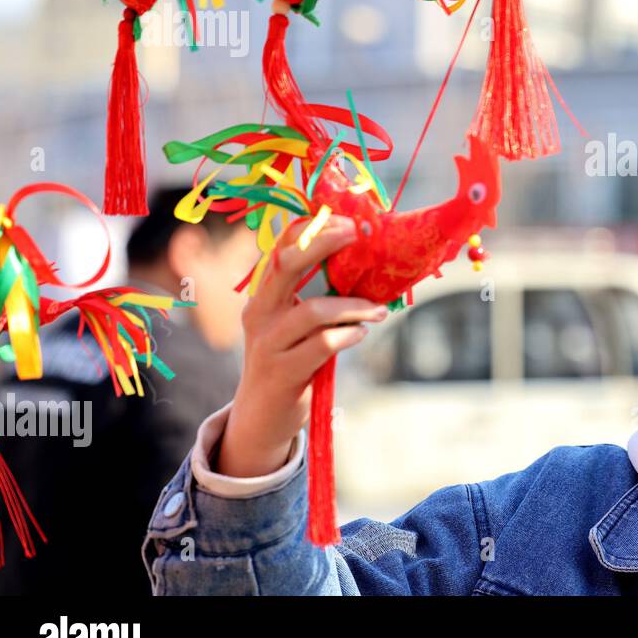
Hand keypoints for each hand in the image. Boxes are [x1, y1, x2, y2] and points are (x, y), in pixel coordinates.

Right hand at [216, 214, 387, 477]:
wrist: (261, 416)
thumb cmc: (289, 361)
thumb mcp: (295, 325)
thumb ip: (316, 297)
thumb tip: (365, 268)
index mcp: (263, 295)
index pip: (279, 248)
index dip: (311, 228)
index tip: (347, 220)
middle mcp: (259, 312)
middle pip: (286, 264)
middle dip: (323, 244)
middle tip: (358, 236)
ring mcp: (268, 343)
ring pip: (313, 311)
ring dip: (354, 307)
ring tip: (379, 311)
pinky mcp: (282, 372)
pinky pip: (321, 345)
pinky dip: (348, 336)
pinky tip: (360, 335)